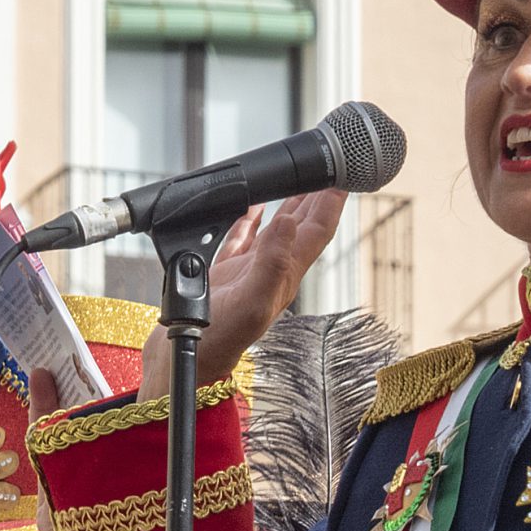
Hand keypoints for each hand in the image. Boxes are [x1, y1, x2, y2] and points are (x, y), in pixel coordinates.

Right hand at [133, 194, 346, 401]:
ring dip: (290, 205)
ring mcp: (248, 272)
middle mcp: (272, 271)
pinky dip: (250, 220)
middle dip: (317, 196)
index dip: (332, 203)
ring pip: (276, 230)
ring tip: (301, 180)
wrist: (184, 362)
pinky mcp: (224, 274)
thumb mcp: (251, 302)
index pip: (317, 231)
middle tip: (329, 168)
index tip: (346, 174)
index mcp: (285, 275)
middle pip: (303, 226)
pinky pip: (242, 239)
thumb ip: (272, 262)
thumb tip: (289, 221)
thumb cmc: (217, 341)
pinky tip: (252, 208)